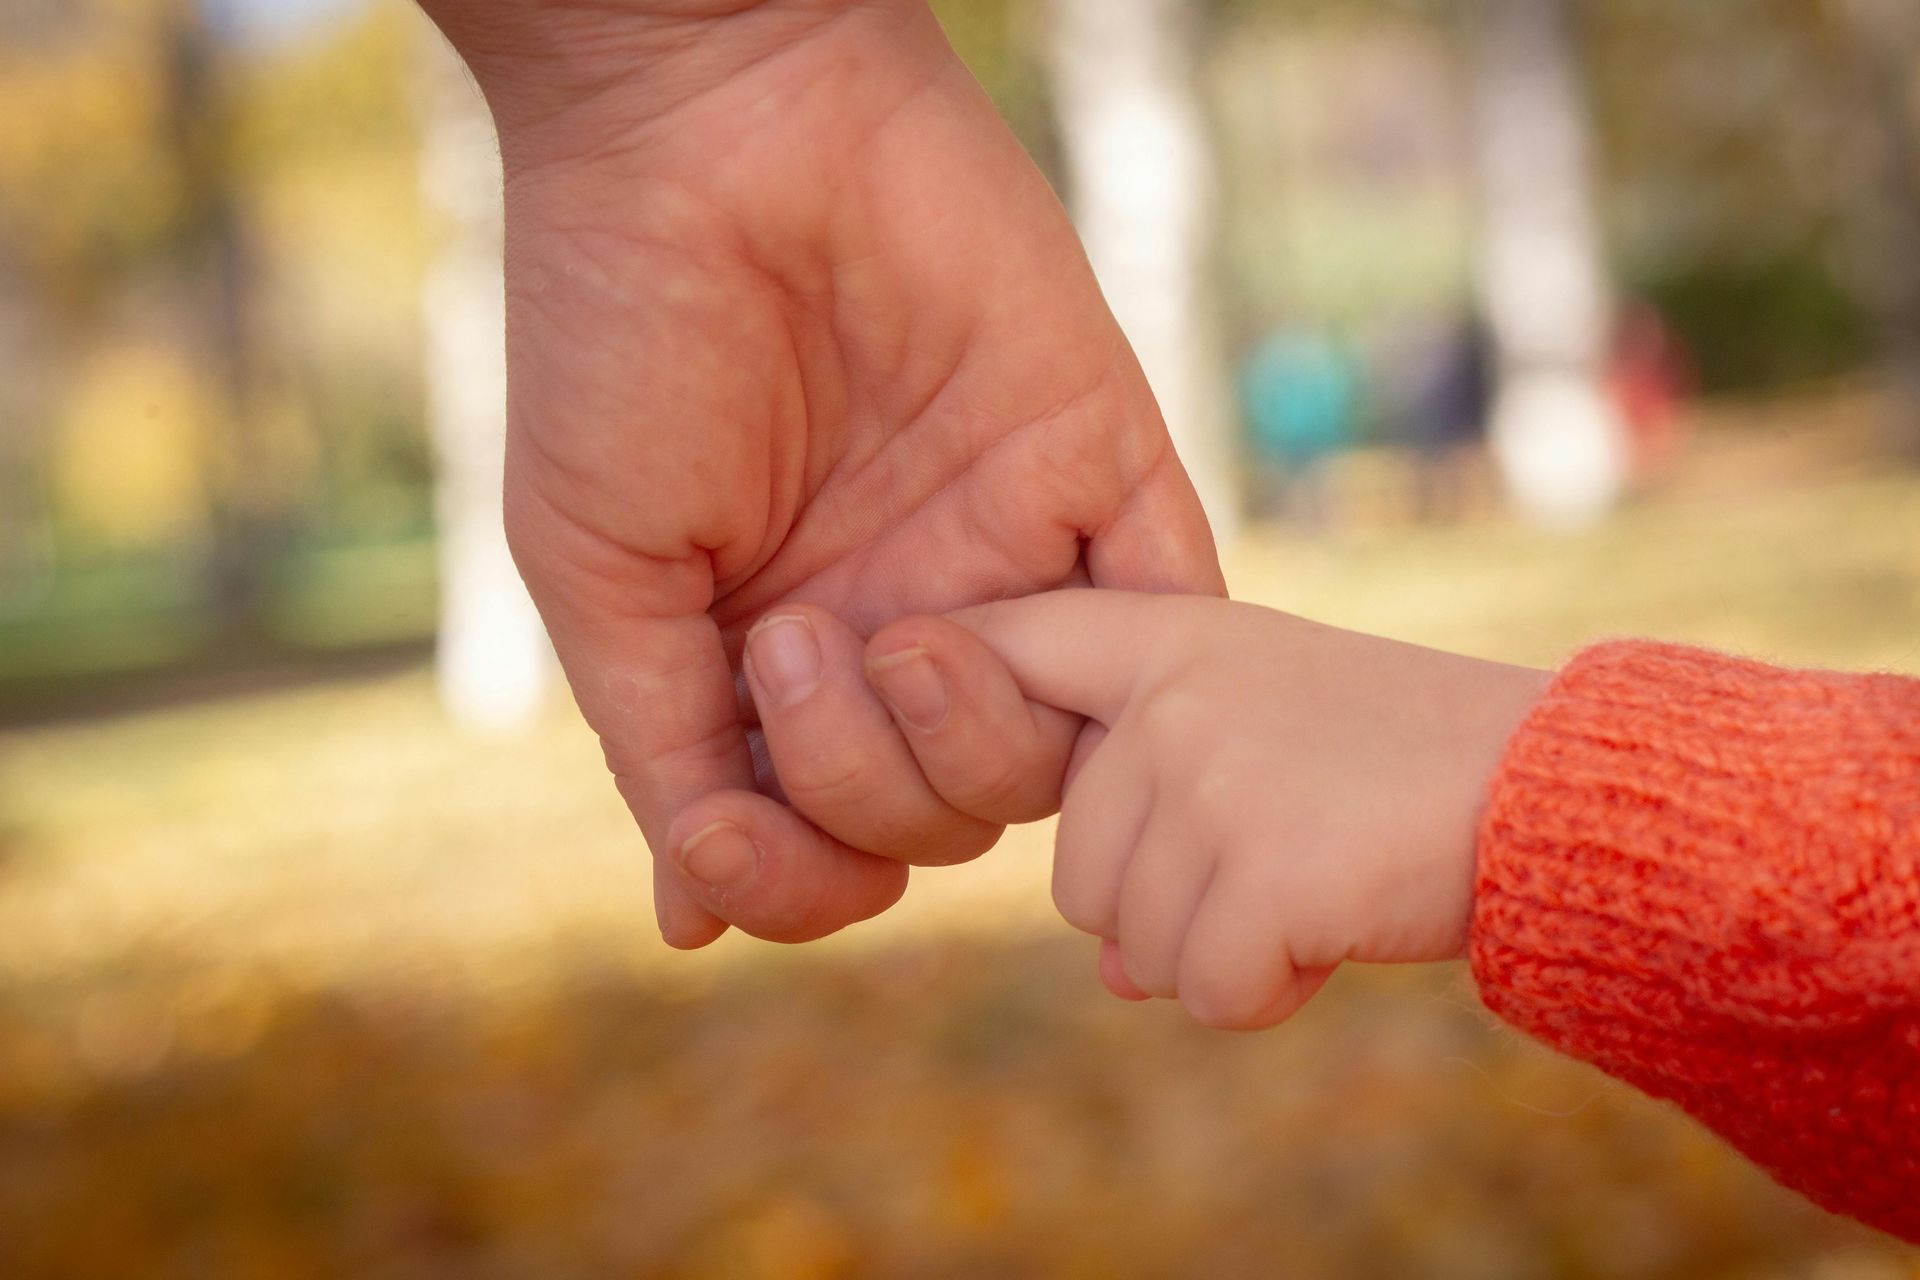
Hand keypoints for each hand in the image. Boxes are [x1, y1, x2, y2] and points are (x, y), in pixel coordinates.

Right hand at [417, 1, 1222, 947]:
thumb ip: (664, 749)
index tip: (728, 834)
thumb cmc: (621, 339)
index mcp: (785, 655)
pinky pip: (1168, 621)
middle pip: (943, 817)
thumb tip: (693, 923)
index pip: (831, 841)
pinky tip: (1021, 644)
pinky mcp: (1102, 466)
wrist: (713, 124)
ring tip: (889, 633)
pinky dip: (1130, 675)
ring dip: (963, 740)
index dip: (795, 876)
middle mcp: (904, 619)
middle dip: (863, 785)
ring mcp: (1009, 553)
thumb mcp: (602, 571)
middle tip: (789, 643)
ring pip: (1051, 756)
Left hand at [856, 591, 1547, 1028]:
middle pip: (1077, 872)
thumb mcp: (1272, 744)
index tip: (884, 672)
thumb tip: (1115, 970)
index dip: (945, 680)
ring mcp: (1208, 776)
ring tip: (1321, 879)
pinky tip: (1337, 928)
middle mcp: (1169, 698)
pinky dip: (1269, 992)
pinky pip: (1203, 989)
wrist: (1549, 785)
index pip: (1010, 644)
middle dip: (1169, 904)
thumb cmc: (1409, 765)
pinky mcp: (1257, 866)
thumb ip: (1167, 817)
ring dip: (1223, 950)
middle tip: (1288, 852)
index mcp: (1169, 641)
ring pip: (1133, 942)